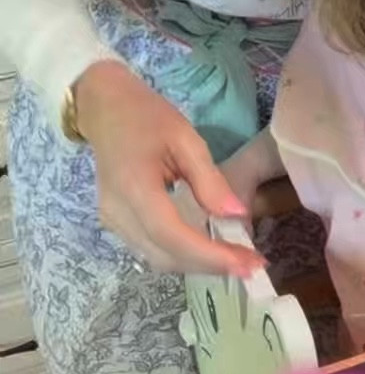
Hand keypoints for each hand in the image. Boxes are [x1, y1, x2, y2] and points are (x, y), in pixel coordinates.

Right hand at [73, 61, 261, 277]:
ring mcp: (112, 221)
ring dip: (197, 264)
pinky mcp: (115, 223)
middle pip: (166, 255)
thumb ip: (209, 179)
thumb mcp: (185, 138)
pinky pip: (150, 249)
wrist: (104, 108)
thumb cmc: (146, 117)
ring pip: (158, 258)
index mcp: (134, 187)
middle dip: (210, 265)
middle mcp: (117, 212)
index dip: (210, 255)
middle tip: (251, 263)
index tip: (248, 263)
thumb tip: (237, 216)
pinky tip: (208, 247)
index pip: (173, 235)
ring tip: (235, 258)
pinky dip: (181, 254)